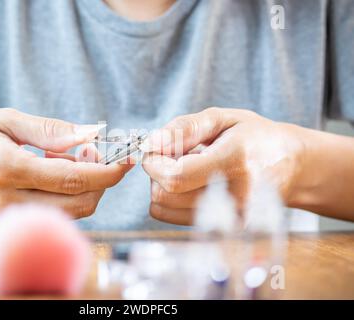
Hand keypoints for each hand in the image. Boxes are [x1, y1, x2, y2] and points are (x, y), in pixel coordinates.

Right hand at [0, 108, 132, 218]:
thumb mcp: (3, 120)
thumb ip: (50, 130)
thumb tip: (90, 132)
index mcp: (9, 169)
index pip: (75, 178)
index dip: (108, 171)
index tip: (127, 160)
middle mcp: (11, 200)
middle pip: (81, 203)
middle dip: (101, 179)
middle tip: (93, 150)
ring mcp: (10, 217)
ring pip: (71, 212)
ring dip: (85, 186)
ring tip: (70, 158)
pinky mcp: (10, 223)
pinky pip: (54, 214)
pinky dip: (67, 194)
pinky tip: (56, 172)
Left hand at [141, 107, 304, 224]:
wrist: (291, 164)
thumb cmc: (254, 137)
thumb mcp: (222, 118)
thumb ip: (183, 129)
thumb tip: (150, 143)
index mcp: (235, 161)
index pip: (176, 176)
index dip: (154, 163)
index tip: (156, 150)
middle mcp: (236, 195)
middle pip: (166, 195)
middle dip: (157, 173)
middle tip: (172, 156)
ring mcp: (233, 217)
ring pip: (166, 209)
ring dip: (164, 186)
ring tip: (186, 169)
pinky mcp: (227, 229)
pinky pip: (175, 218)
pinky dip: (173, 200)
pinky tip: (192, 184)